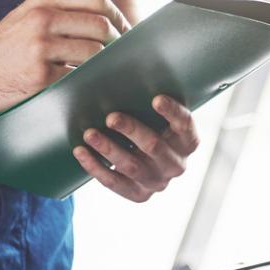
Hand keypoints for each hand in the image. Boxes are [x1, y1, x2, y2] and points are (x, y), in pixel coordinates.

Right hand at [0, 0, 130, 111]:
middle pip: (100, 25)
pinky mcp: (40, 76)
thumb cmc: (5, 46)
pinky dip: (87, 81)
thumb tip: (108, 19)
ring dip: (104, 63)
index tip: (124, 29)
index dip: (117, 14)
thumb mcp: (28, 15)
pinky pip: (78, 77)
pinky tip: (86, 83)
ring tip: (104, 69)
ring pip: (94, 53)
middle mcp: (42, 20)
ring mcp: (41, 48)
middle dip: (117, 41)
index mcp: (43, 1)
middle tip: (121, 54)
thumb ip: (62, 11)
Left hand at [73, 95, 199, 202]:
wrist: (147, 160)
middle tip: (111, 117)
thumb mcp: (157, 115)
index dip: (172, 112)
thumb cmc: (150, 125)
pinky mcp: (139, 195)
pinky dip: (95, 167)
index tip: (156, 98)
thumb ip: (149, 102)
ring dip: (108, 149)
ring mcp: (157, 182)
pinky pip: (114, 183)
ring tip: (89, 133)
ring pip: (131, 166)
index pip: (184, 126)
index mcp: (188, 141)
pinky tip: (81, 152)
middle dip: (132, 131)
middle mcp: (176, 165)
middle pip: (154, 147)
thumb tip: (124, 74)